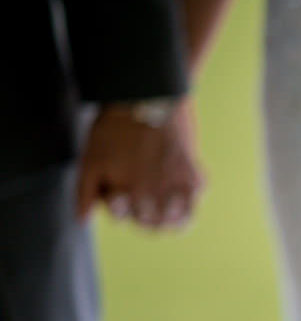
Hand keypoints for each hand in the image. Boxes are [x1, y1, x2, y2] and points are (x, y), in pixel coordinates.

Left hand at [76, 99, 204, 228]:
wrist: (147, 96)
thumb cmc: (114, 127)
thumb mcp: (90, 159)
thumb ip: (85, 192)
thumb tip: (83, 220)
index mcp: (127, 194)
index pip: (127, 219)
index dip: (121, 209)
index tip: (119, 197)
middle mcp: (154, 194)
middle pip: (153, 224)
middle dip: (146, 218)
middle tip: (143, 206)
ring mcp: (176, 185)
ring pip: (179, 219)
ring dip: (171, 219)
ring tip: (165, 212)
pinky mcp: (193, 173)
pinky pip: (197, 198)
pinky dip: (190, 202)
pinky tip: (182, 195)